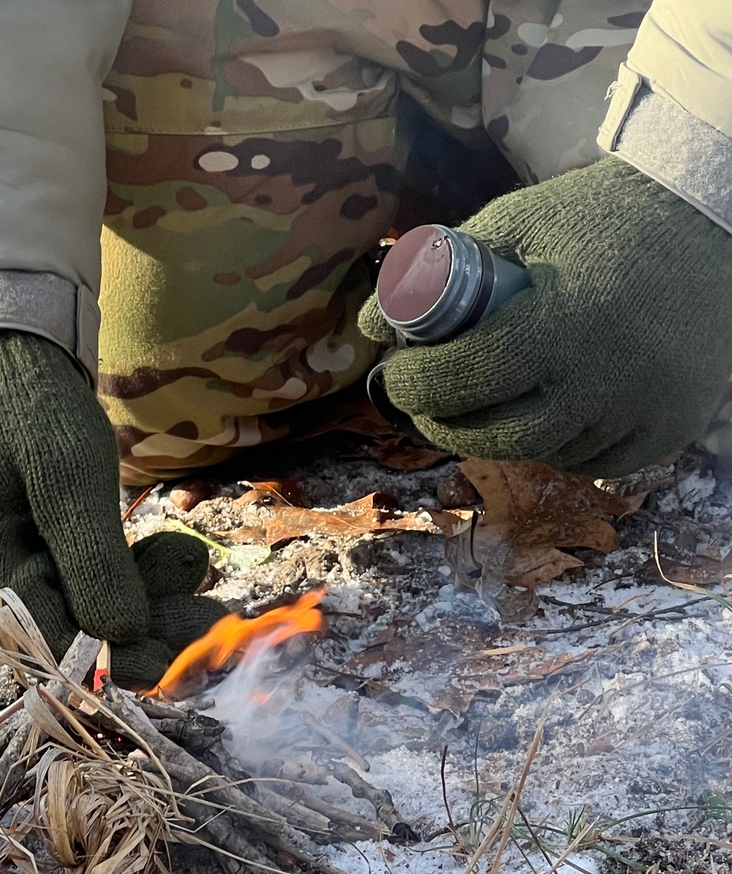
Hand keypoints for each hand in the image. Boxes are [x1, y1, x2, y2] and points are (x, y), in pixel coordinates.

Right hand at [0, 332, 224, 687]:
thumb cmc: (31, 403)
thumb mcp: (71, 470)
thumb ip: (94, 556)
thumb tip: (121, 635)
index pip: (44, 634)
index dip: (110, 654)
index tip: (175, 663)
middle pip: (61, 629)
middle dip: (138, 622)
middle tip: (209, 617)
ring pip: (70, 610)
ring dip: (138, 595)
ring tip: (192, 563)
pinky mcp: (5, 562)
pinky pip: (65, 585)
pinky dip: (115, 575)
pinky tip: (165, 556)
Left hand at [359, 156, 731, 475]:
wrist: (708, 219)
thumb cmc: (599, 218)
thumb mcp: (516, 221)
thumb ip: (440, 272)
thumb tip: (368, 326)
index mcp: (560, 323)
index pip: (464, 380)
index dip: (415, 386)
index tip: (394, 377)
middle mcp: (602, 379)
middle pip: (498, 437)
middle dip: (446, 425)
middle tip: (426, 407)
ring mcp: (641, 412)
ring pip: (546, 454)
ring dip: (502, 439)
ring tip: (483, 408)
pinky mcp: (669, 429)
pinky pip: (596, 462)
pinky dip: (561, 446)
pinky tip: (544, 418)